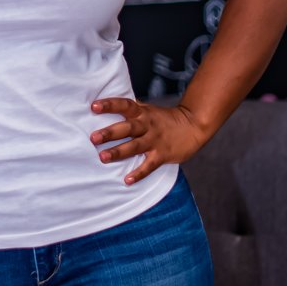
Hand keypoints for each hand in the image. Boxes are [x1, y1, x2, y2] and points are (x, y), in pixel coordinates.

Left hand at [90, 98, 208, 183]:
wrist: (193, 125)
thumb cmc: (163, 118)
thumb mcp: (147, 109)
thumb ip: (130, 110)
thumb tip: (106, 106)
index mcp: (142, 112)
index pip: (124, 105)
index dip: (109, 105)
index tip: (94, 106)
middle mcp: (147, 125)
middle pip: (127, 128)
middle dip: (110, 133)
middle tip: (93, 138)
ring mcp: (155, 141)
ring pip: (135, 147)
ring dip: (118, 152)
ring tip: (103, 157)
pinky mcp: (162, 155)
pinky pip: (149, 166)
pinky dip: (139, 173)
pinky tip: (127, 180)